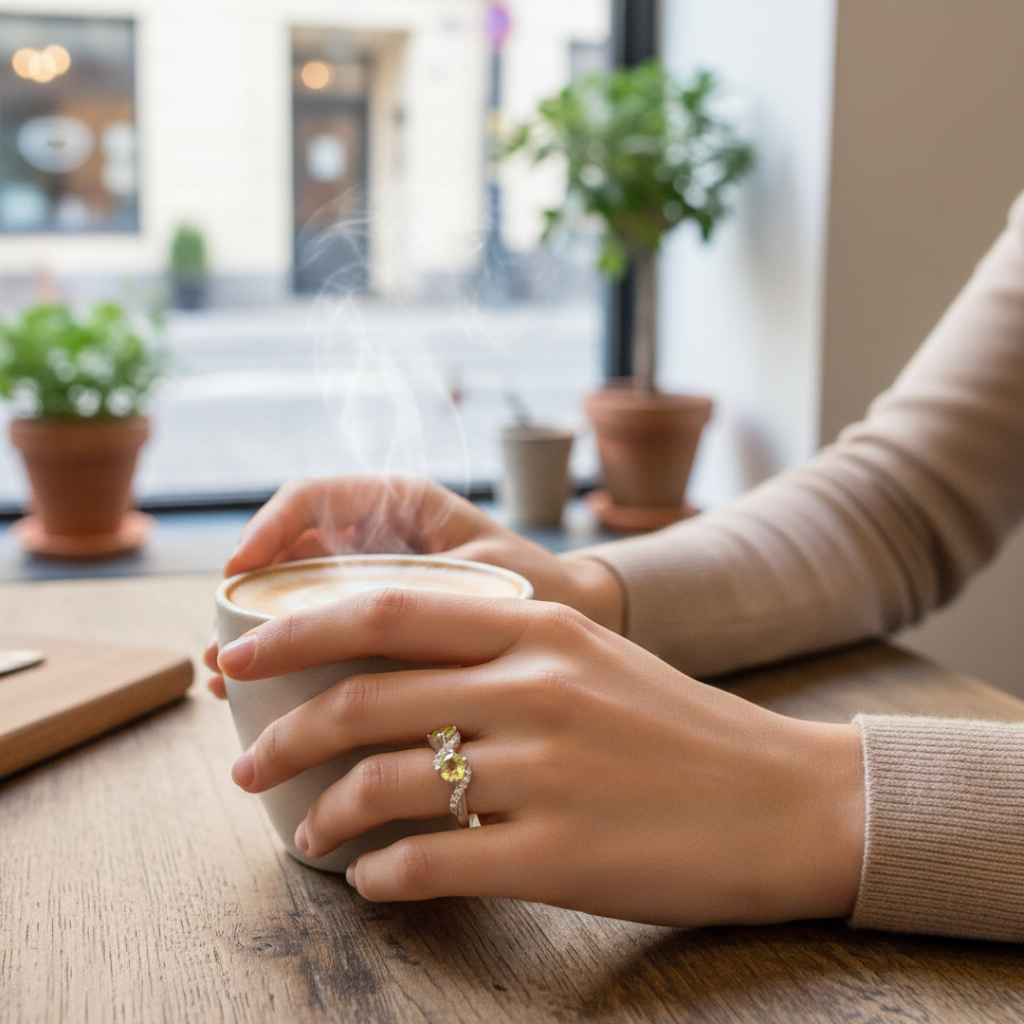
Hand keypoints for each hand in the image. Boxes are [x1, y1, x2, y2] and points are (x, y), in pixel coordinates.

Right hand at [205, 474, 622, 697]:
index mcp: (405, 504)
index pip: (314, 497)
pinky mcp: (384, 623)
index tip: (237, 571)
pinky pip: (325, 633)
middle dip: (250, 602)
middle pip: (293, 556)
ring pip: (301, 598)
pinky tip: (270, 701)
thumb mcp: (480, 584)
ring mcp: (379, 580)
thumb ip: (420, 598)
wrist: (580, 623)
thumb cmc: (542, 589)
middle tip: (223, 654)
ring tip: (227, 685)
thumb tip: (350, 628)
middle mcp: (382, 537)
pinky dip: (295, 663)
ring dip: (263, 638)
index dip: (265, 530)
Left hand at [219, 588, 864, 926]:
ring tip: (309, 832)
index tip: (242, 661)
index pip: (383, 609)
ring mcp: (547, 769)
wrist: (787, 798)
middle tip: (245, 763)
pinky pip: (434, 863)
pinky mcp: (563, 851)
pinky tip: (373, 881)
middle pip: (364, 699)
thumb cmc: (679, 728)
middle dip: (282, 735)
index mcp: (537, 626)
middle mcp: (534, 684)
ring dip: (325, 814)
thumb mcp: (590, 658)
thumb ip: (497, 653)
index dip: (294, 633)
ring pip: (386, 784)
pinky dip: (382, 875)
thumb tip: (392, 676)